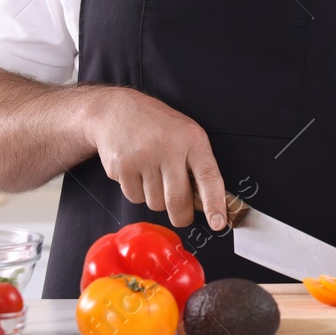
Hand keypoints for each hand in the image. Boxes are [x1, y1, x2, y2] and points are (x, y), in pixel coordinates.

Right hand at [83, 87, 226, 230]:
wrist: (117, 111)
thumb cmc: (159, 126)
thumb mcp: (187, 134)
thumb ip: (197, 163)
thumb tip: (207, 203)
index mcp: (192, 140)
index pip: (209, 176)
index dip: (214, 203)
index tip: (218, 223)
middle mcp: (168, 149)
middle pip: (178, 200)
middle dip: (182, 216)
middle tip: (182, 215)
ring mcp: (143, 158)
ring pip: (155, 203)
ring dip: (157, 200)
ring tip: (154, 176)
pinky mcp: (122, 168)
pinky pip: (135, 198)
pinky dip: (138, 193)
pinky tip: (138, 173)